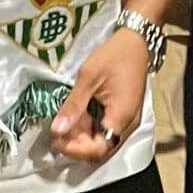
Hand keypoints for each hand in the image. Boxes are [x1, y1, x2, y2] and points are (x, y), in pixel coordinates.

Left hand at [49, 29, 149, 162]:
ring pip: (102, 140)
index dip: (76, 150)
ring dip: (82, 137)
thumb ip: (73, 106)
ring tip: (63, 124)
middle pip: (101, 148)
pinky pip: (106, 130)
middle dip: (76, 144)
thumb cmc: (114, 56)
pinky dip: (90, 128)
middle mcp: (127, 125)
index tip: (57, 141)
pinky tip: (77, 118)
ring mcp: (127, 120)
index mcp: (121, 117)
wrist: (136, 42)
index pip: (98, 149)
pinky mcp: (124, 114)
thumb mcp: (88, 78)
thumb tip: (56, 130)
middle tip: (56, 133)